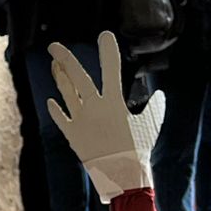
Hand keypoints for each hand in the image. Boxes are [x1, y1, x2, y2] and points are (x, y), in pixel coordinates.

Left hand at [45, 30, 147, 200]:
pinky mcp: (72, 135)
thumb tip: (159, 95)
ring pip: (66, 93)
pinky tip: (51, 101)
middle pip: (76, 76)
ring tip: (54, 66)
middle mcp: (94, 107)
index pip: (111, 68)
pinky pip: (61, 118)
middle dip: (64, 58)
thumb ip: (154, 107)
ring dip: (59, 77)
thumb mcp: (151, 125)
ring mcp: (80, 120)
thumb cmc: (139, 150)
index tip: (105, 35)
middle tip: (53, 46)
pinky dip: (56, 109)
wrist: (121, 175)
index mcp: (113, 101)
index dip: (108, 50)